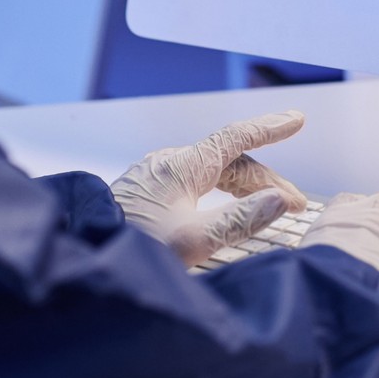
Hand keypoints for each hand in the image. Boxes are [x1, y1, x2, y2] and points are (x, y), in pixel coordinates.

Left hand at [111, 111, 308, 266]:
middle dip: (265, 180)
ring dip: (242, 188)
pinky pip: (192, 183)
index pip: (236, 138)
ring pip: (209, 173)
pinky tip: (222, 208)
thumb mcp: (193, 241)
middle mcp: (168, 164)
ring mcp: (153, 178)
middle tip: (293, 205)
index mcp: (182, 166)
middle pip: (228, 161)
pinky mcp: (143, 194)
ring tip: (266, 208)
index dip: (270, 128)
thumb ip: (241, 220)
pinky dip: (218, 192)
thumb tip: (279, 200)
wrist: (81, 257)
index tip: (297, 120)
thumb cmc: (133, 250)